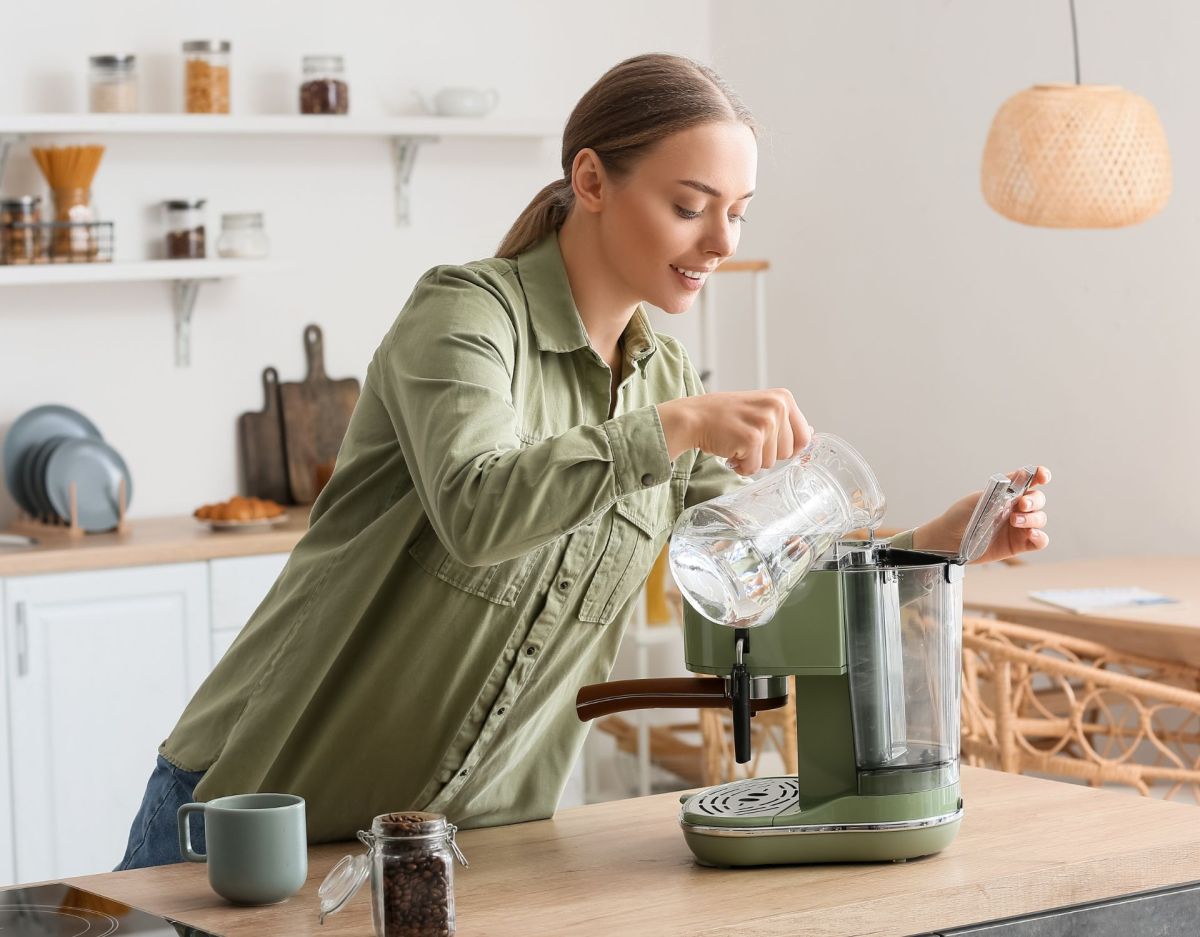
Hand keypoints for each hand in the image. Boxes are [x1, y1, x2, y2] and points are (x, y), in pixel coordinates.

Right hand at [657, 389, 813, 475]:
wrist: (694, 416)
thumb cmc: (725, 416)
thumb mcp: (761, 409)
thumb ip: (785, 422)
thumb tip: (812, 434)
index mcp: (784, 398)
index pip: (804, 437)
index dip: (785, 448)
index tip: (766, 442)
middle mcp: (778, 407)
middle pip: (789, 453)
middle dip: (767, 454)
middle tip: (746, 439)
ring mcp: (766, 422)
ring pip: (772, 462)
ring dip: (752, 460)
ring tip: (737, 442)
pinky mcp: (752, 437)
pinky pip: (755, 467)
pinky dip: (741, 466)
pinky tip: (730, 450)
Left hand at [913, 466, 1051, 563]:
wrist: (947, 540)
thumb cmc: (960, 516)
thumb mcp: (976, 500)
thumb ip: (998, 491)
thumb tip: (1019, 478)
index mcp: (1007, 493)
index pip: (1029, 481)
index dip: (1040, 475)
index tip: (1042, 476)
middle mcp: (1016, 508)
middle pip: (1038, 500)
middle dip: (1034, 501)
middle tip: (1021, 505)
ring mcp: (1019, 527)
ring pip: (1040, 518)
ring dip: (1033, 518)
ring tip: (1015, 521)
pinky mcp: (1018, 544)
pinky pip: (1040, 541)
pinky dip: (1040, 537)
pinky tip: (1030, 535)